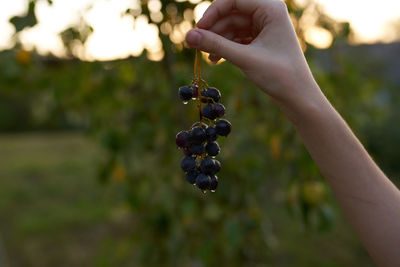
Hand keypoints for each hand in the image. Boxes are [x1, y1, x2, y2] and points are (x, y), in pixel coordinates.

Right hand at [186, 0, 319, 110]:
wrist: (298, 97)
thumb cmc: (279, 75)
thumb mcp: (244, 58)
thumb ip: (215, 45)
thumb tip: (188, 36)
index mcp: (271, 8)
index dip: (213, 12)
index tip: (198, 29)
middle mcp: (268, 14)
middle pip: (231, 13)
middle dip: (213, 29)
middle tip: (195, 45)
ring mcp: (264, 28)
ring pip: (232, 27)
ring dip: (218, 40)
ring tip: (206, 57)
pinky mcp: (260, 41)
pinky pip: (237, 38)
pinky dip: (225, 47)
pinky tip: (215, 59)